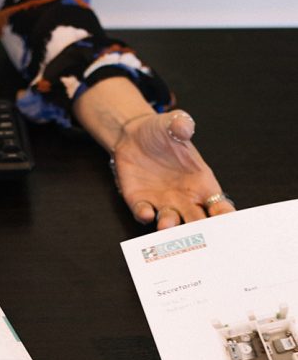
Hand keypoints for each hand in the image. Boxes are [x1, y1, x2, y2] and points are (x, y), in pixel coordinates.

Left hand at [112, 110, 235, 229]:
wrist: (132, 136)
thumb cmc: (161, 132)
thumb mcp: (173, 123)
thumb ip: (181, 125)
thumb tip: (185, 126)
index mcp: (201, 183)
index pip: (219, 205)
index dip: (224, 216)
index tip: (227, 222)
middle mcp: (184, 198)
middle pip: (196, 221)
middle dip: (199, 230)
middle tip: (199, 235)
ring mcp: (163, 203)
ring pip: (170, 222)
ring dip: (169, 225)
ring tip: (167, 225)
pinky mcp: (140, 202)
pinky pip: (143, 213)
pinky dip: (144, 215)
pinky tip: (146, 212)